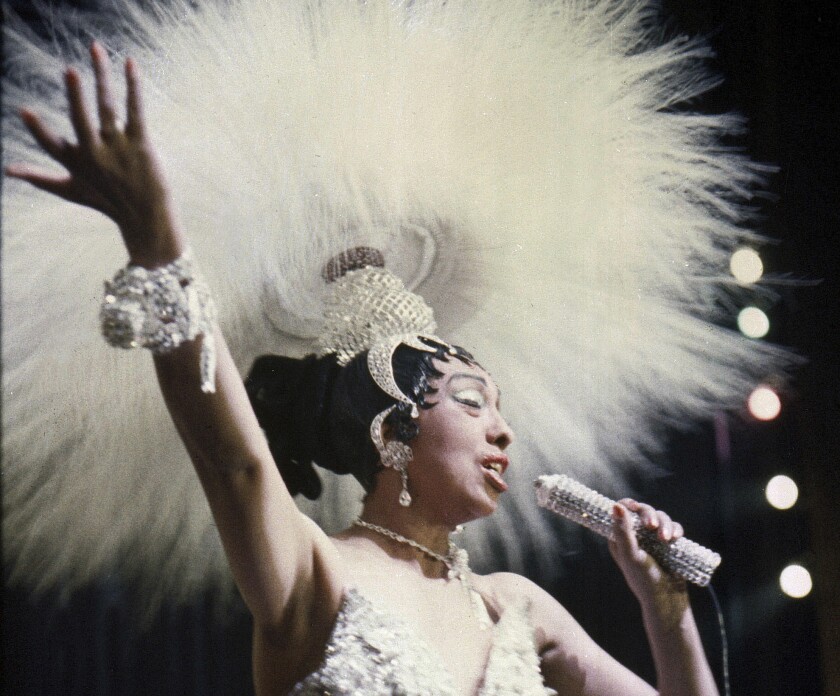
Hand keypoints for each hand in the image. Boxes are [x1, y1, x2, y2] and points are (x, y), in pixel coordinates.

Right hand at [5, 42, 183, 266]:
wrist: (146, 218)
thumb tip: (6, 170)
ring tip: (96, 49)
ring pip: (108, 106)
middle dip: (75, 95)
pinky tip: (130, 64)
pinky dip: (133, 86)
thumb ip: (39, 177)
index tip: (25, 112)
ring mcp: (119, 148)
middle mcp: (96, 154)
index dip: (39, 130)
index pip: (52, 145)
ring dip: (102, 76)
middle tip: (70, 71)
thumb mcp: (70, 190)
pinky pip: (135, 110)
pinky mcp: (141, 144)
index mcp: (76, 162)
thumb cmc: (106, 201)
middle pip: (82, 119)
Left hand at [608, 499, 687, 610]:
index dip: (626, 505)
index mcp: (620, 537)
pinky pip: (673, 527)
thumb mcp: (631, 556)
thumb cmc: (644, 580)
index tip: (634, 507)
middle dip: (649, 515)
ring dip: (664, 524)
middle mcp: (635, 535)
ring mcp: (652, 538)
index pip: (620, 512)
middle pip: (642, 510)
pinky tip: (675, 537)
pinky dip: (675, 529)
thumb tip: (615, 506)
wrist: (667, 600)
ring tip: (667, 539)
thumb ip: (623, 532)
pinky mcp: (668, 543)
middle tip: (652, 526)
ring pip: (659, 516)